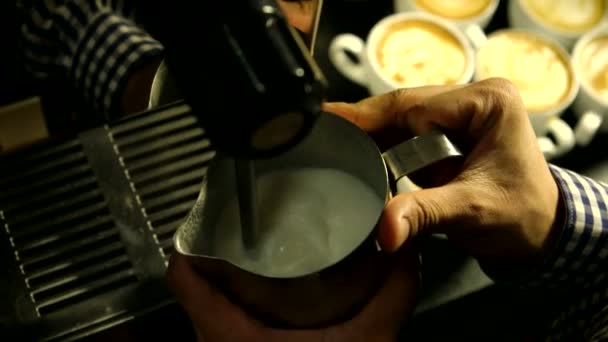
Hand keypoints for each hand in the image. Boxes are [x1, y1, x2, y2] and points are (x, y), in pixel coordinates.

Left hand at [167, 246, 419, 341]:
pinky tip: (267, 299)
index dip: (193, 240)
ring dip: (227, 282)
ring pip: (205, 309)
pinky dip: (235, 308)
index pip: (182, 275)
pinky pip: (219, 327)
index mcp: (227, 334)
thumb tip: (407, 251)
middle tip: (249, 229)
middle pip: (193, 286)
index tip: (215, 216)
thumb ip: (392, 295)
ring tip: (259, 255)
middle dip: (219, 253)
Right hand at [323, 78, 563, 271]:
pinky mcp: (448, 133)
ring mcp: (459, 114)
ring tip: (329, 143)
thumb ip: (424, 212)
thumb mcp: (471, 210)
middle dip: (365, 125)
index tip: (331, 123)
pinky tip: (355, 154)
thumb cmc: (521, 216)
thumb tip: (383, 229)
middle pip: (403, 108)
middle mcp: (472, 99)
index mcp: (487, 102)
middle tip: (321, 132)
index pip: (416, 106)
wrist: (539, 233)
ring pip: (399, 119)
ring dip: (370, 136)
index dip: (371, 118)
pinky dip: (382, 148)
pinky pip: (405, 135)